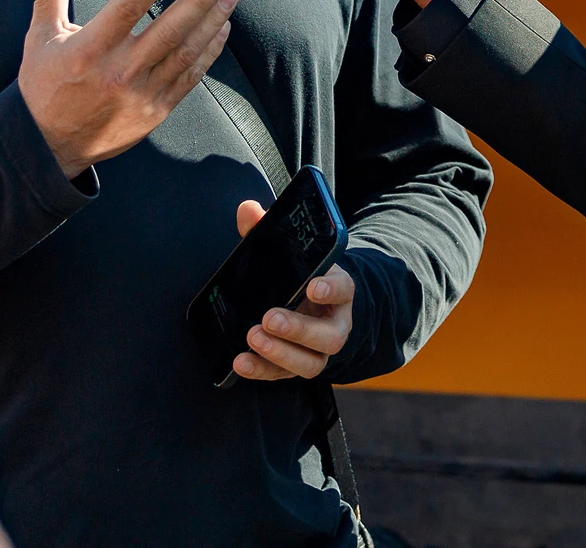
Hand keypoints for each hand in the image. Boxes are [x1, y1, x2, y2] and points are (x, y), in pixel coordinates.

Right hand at [18, 0, 235, 177]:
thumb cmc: (44, 87)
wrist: (49, 147)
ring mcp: (140, 94)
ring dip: (211, 22)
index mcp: (89, 49)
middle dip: (198, 1)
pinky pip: (189, 78)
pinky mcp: (155, 112)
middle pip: (167, 31)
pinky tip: (221, 29)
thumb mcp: (40, 38)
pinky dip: (208, 53)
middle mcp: (118, 72)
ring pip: (184, 53)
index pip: (126, 8)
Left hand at [229, 200, 355, 381]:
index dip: (331, 289)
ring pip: (311, 363)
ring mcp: (319, 350)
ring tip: (253, 339)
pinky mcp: (298, 366)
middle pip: (329, 336)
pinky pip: (285, 375)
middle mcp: (335, 324)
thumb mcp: (291, 254)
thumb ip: (267, 231)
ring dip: (281, 354)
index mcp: (337, 290)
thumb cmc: (301, 276)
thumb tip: (247, 210)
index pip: (343, 288)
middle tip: (270, 318)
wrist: (316, 305)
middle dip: (299, 330)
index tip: (313, 287)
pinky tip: (242, 362)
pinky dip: (262, 370)